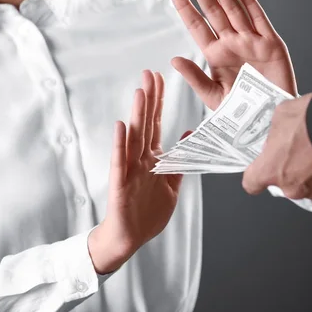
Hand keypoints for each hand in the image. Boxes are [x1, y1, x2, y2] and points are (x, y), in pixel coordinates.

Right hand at [88, 70, 185, 273]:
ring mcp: (129, 170)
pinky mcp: (120, 184)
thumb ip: (179, 161)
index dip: (159, 102)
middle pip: (146, 124)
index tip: (160, 78)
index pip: (156, 124)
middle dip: (149, 99)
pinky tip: (120, 126)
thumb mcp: (171, 185)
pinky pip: (120, 162)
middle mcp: (140, 159)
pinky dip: (120, 145)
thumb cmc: (148, 212)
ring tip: (139, 92)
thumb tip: (191, 134)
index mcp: (153, 159)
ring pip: (134, 138)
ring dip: (137, 115)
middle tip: (150, 73)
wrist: (129, 237)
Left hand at [169, 0, 297, 109]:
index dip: (185, 6)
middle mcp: (232, 44)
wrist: (270, 122)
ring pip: (234, 10)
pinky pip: (259, 20)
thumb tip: (175, 59)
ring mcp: (251, 42)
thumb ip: (195, 78)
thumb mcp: (214, 97)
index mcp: (215, 56)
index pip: (196, 25)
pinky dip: (250, 3)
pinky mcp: (271, 45)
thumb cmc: (242, 113)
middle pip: (213, 12)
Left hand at [242, 93, 311, 203]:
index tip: (261, 167)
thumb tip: (279, 133)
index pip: (252, 183)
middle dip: (291, 168)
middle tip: (302, 148)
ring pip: (308, 185)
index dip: (257, 175)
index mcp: (271, 169)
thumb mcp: (285, 113)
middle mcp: (291, 188)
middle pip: (284, 182)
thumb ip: (276, 128)